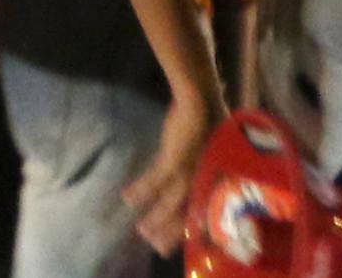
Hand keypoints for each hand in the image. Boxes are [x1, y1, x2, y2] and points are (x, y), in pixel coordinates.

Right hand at [124, 89, 216, 251]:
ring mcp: (193, 169)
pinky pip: (155, 180)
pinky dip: (141, 190)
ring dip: (156, 218)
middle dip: (171, 230)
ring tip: (141, 230)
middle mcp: (208, 178)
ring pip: (173, 202)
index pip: (202, 211)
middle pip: (189, 212)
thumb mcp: (203, 154)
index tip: (170, 242)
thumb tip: (181, 187)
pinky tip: (127, 198)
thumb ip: (195, 173)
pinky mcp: (177, 157)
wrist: (199, 97)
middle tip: (155, 244)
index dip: (186, 228)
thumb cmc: (202, 122)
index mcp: (215, 179)